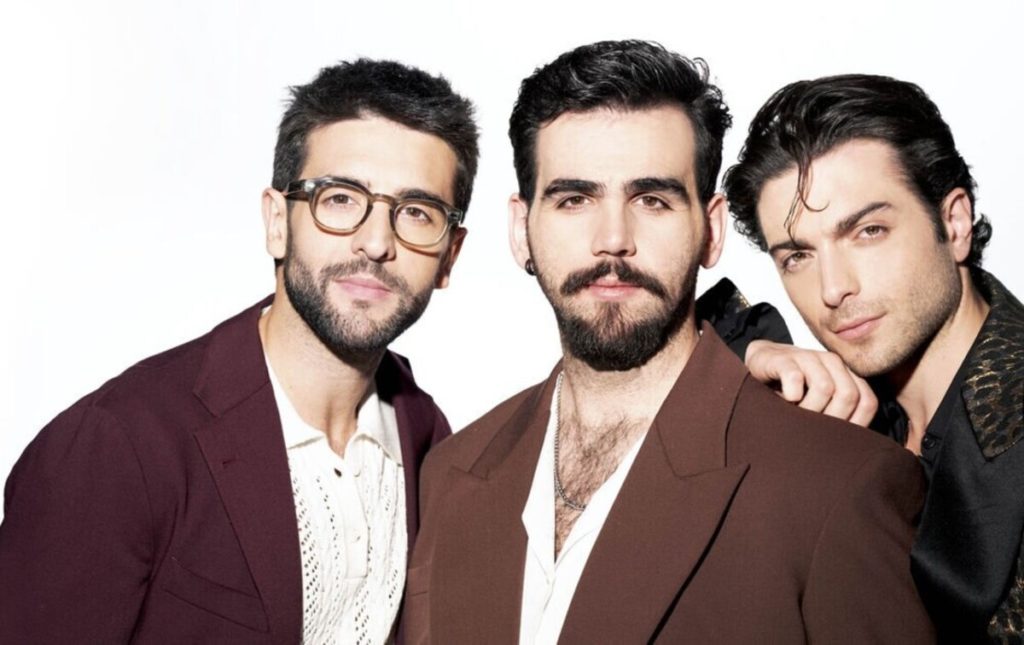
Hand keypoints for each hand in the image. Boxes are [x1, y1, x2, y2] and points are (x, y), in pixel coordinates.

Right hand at [745, 340, 877, 426]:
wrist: (763, 362)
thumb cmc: (793, 390)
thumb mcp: (819, 402)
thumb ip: (840, 415)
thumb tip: (856, 447)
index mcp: (846, 374)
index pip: (867, 402)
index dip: (854, 423)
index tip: (835, 438)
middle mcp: (832, 362)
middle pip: (848, 395)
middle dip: (830, 419)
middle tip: (811, 430)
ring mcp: (807, 357)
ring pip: (824, 387)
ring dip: (809, 409)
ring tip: (796, 417)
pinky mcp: (782, 358)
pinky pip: (795, 376)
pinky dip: (792, 392)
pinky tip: (786, 400)